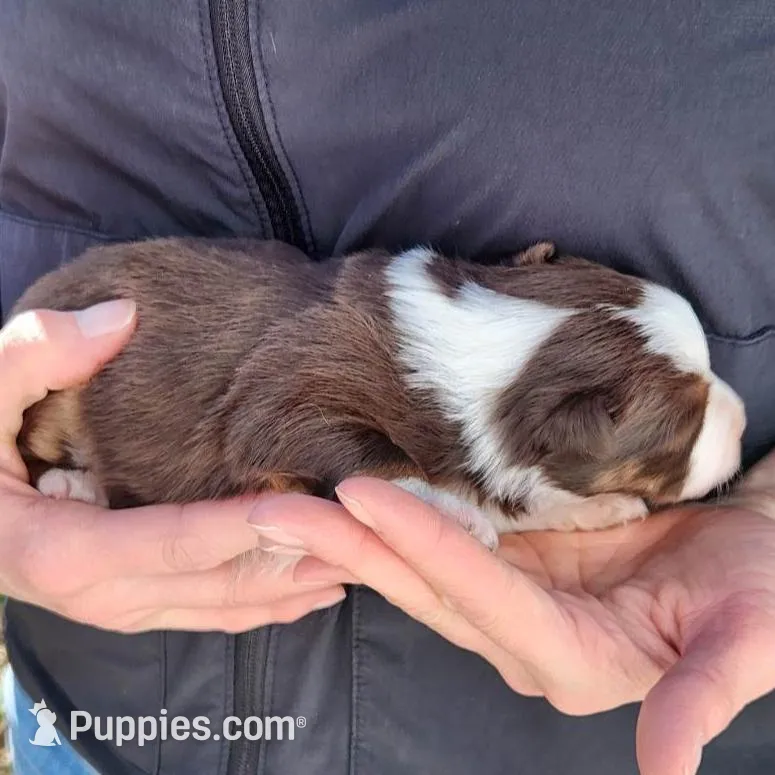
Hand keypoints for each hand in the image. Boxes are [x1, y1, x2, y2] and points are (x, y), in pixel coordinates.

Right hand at [0, 302, 350, 632]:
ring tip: (358, 564)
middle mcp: (99, 596)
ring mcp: (118, 608)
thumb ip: (32, 358)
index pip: (175, 539)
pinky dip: (261, 606)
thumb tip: (118, 318)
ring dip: (290, 588)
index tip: (312, 507)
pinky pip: (207, 613)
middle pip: (215, 582)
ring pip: (220, 607)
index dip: (243, 526)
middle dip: (291, 561)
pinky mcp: (129, 605)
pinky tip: (307, 593)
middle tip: (365, 536)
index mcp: (63, 551)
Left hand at [247, 456, 774, 774]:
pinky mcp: (512, 563)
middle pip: (423, 586)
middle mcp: (525, 636)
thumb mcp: (751, 640)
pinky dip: (389, 520)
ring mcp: (511, 596)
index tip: (360, 496)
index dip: (422, 545)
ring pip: (416, 565)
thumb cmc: (762, 594)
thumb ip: (703, 697)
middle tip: (272, 505)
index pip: (480, 597)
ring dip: (351, 534)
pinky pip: (438, 540)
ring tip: (285, 497)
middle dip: (348, 546)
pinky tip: (344, 498)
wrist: (755, 551)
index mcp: (572, 659)